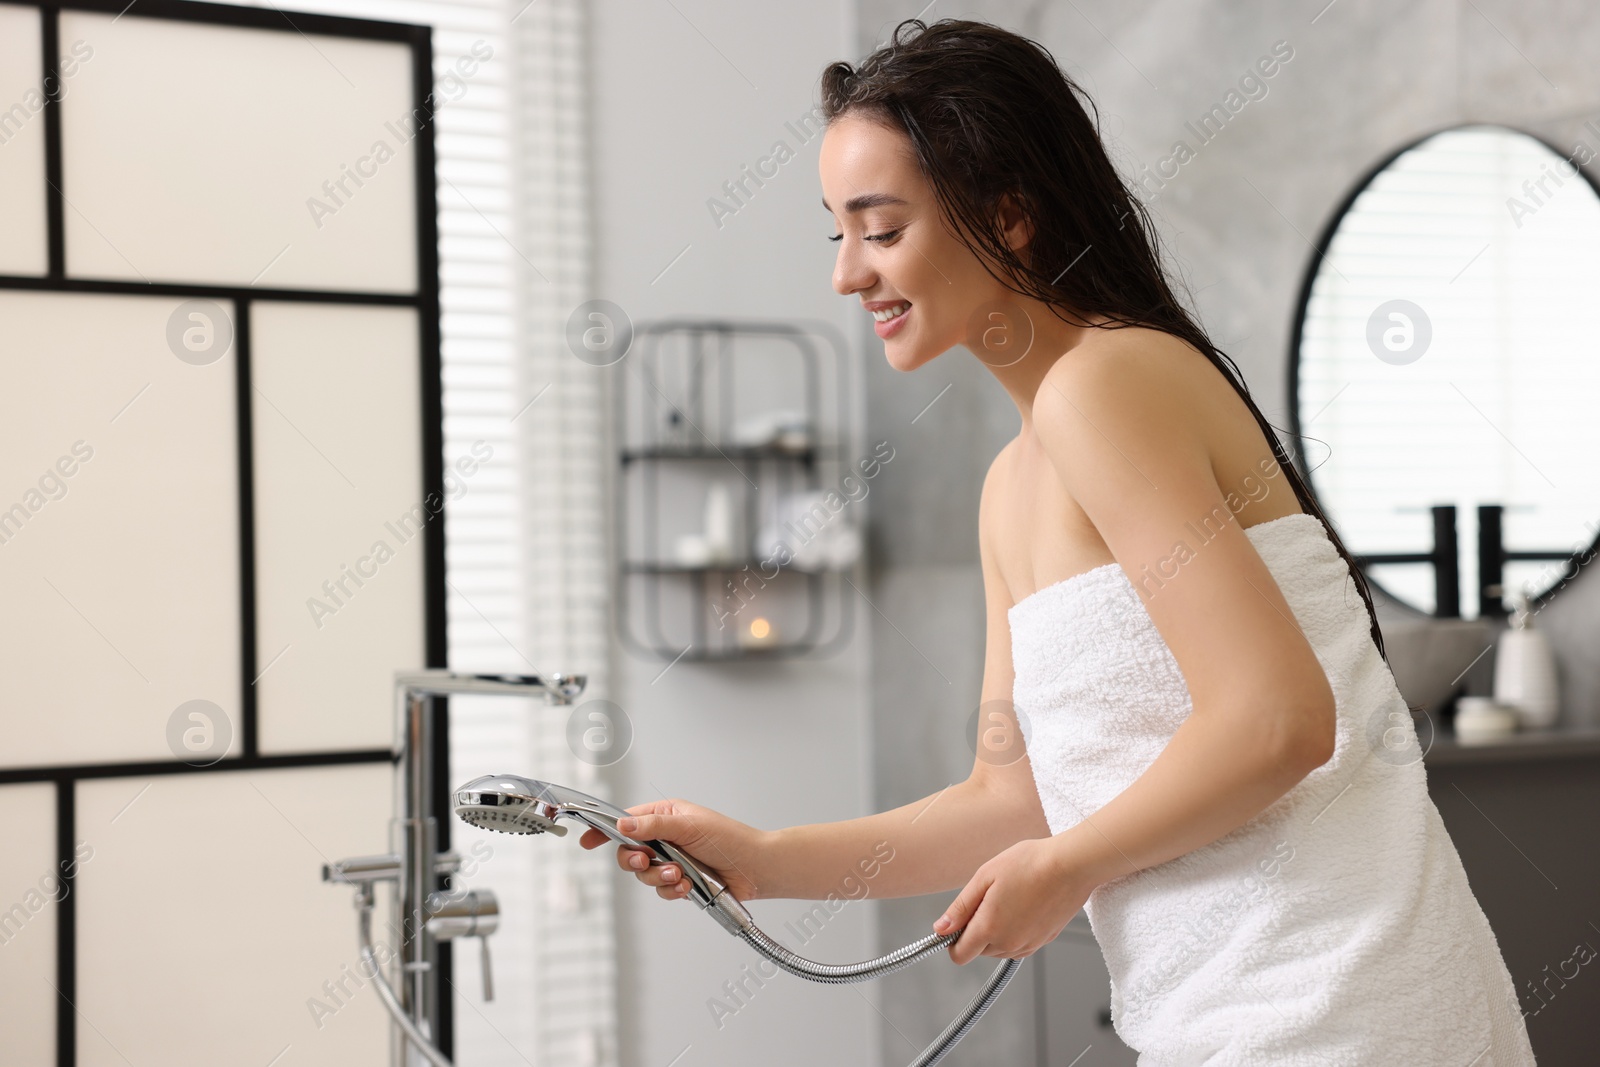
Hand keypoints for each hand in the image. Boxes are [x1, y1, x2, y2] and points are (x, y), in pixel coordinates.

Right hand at [577, 797, 768, 902]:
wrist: (755, 868)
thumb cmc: (729, 838)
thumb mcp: (689, 825)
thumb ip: (653, 827)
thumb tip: (622, 825)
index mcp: (665, 817)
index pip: (627, 821)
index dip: (606, 830)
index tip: (587, 840)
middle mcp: (665, 838)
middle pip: (629, 851)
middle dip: (635, 860)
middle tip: (644, 860)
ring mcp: (672, 861)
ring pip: (644, 874)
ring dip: (659, 877)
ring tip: (679, 874)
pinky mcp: (680, 882)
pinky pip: (661, 890)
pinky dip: (671, 890)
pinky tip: (687, 886)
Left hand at [933, 836, 1091, 964]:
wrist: (1071, 865)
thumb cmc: (1029, 864)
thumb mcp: (984, 877)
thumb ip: (960, 908)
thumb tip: (941, 929)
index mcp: (989, 928)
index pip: (959, 955)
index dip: (952, 940)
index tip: (958, 922)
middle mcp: (1009, 943)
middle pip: (979, 951)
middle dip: (976, 930)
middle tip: (989, 898)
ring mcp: (1029, 945)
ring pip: (999, 949)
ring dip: (996, 932)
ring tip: (1008, 899)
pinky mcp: (1044, 941)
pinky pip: (1019, 945)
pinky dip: (1014, 931)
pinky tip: (1022, 906)